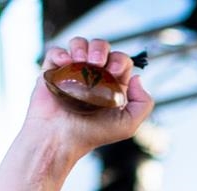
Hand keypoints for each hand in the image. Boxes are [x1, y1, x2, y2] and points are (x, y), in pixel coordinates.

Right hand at [27, 39, 152, 156]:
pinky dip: (61, 53)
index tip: (114, 71)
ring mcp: (72, 72)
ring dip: (81, 47)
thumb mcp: (127, 125)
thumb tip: (137, 77)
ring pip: (79, 44)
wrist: (60, 139)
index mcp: (112, 84)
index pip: (120, 60)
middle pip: (100, 47)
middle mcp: (93, 75)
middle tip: (96, 63)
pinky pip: (56, 52)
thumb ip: (143, 103)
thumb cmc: (92, 135)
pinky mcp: (53, 72)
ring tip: (79, 61)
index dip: (119, 60)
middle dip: (100, 49)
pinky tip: (65, 64)